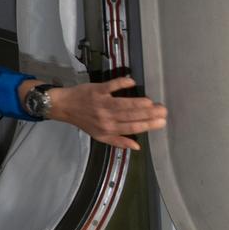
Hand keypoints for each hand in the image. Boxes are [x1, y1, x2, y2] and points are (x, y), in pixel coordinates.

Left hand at [46, 76, 166, 150]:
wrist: (65, 107)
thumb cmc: (85, 121)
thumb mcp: (100, 136)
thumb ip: (119, 141)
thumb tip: (138, 147)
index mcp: (109, 129)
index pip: (132, 128)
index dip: (148, 125)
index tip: (162, 122)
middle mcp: (107, 117)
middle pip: (131, 116)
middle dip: (149, 114)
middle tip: (163, 110)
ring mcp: (102, 103)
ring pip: (124, 104)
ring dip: (139, 102)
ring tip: (153, 102)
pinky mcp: (97, 90)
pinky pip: (111, 86)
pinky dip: (121, 83)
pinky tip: (132, 82)